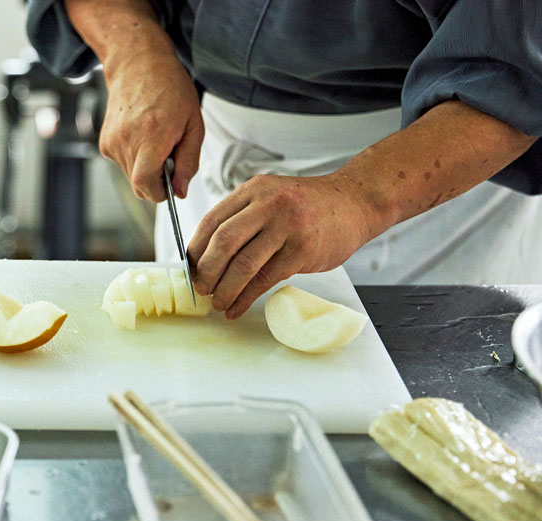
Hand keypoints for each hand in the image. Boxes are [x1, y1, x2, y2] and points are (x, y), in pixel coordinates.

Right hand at [100, 48, 202, 199]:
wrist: (137, 64)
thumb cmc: (168, 87)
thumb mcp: (194, 124)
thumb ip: (189, 161)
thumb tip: (180, 189)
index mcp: (152, 135)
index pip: (146, 185)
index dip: (160, 193)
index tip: (171, 187)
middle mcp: (127, 140)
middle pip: (139, 185)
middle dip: (157, 180)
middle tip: (168, 156)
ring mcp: (112, 142)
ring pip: (131, 177)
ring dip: (146, 168)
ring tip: (155, 141)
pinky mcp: (104, 143)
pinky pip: (123, 165)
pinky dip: (135, 158)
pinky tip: (142, 136)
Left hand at [187, 173, 379, 318]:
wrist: (353, 203)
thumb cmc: (307, 207)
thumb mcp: (270, 199)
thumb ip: (242, 219)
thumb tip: (206, 256)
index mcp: (254, 190)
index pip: (212, 221)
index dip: (196, 250)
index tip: (190, 270)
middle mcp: (268, 204)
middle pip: (224, 242)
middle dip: (207, 271)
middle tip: (201, 289)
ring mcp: (287, 226)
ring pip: (244, 264)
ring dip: (225, 290)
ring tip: (218, 303)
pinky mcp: (303, 250)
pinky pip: (266, 279)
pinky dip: (246, 298)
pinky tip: (237, 307)